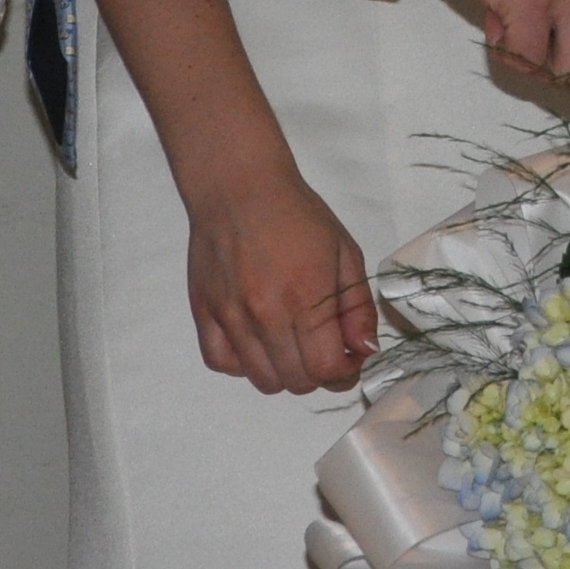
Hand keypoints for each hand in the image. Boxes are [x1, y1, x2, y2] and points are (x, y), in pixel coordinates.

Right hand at [185, 171, 378, 394]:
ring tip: (289, 342)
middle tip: (321, 347)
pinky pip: (223, 364)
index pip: (326, 370)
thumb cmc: (298, 214)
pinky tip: (256, 339)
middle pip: (296, 382)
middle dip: (318, 373)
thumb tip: (364, 351)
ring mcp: (231, 317)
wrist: (239, 186)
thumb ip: (358, 308)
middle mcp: (266, 315)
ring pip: (262, 380)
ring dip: (283, 371)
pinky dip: (243, 363)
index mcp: (306, 298)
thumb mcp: (344, 252)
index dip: (345, 373)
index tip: (349, 358)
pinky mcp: (204, 313)